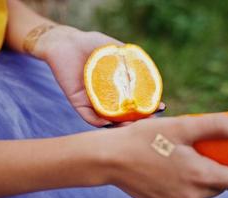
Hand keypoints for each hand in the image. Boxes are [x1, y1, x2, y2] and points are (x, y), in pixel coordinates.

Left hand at [33, 26, 164, 126]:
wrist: (66, 42)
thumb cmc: (91, 44)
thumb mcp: (115, 49)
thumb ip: (130, 58)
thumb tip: (147, 69)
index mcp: (117, 87)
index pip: (136, 100)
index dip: (149, 105)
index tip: (161, 106)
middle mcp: (108, 97)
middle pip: (126, 114)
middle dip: (139, 119)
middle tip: (150, 120)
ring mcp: (94, 102)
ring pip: (109, 120)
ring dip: (121, 125)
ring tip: (133, 125)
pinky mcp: (79, 103)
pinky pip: (89, 117)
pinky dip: (99, 122)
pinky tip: (109, 123)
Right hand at [106, 113, 227, 197]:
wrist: (110, 158)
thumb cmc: (143, 139)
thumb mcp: (181, 126)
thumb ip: (216, 126)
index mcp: (199, 177)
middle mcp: (190, 196)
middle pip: (220, 185)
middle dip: (225, 169)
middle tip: (215, 150)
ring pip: (202, 190)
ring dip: (205, 174)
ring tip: (193, 155)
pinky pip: (185, 194)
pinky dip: (188, 181)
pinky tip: (174, 165)